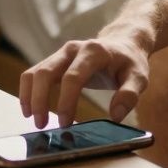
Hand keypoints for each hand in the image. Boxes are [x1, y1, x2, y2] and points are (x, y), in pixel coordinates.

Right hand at [19, 36, 149, 128]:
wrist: (124, 42)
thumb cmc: (130, 62)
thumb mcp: (139, 77)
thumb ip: (129, 95)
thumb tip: (115, 116)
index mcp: (94, 52)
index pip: (73, 77)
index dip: (66, 101)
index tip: (65, 123)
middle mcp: (73, 49)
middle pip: (46, 72)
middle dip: (40, 100)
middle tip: (41, 125)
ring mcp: (62, 53)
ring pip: (35, 72)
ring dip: (30, 96)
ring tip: (33, 119)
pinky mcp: (55, 60)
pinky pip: (33, 73)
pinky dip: (28, 91)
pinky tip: (30, 109)